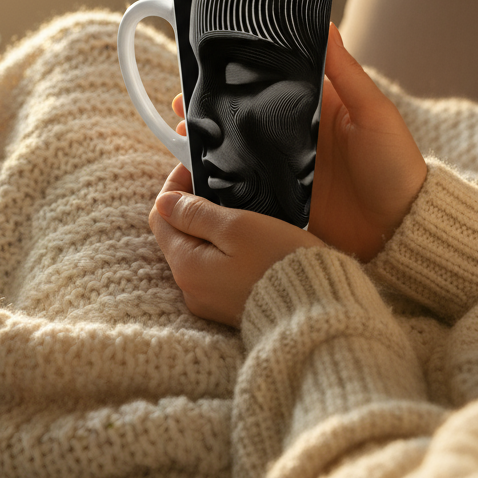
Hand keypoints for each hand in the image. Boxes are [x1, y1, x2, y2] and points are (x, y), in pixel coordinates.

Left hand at [149, 162, 325, 326]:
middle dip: (190, 205)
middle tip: (216, 181)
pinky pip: (214, 268)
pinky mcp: (229, 304)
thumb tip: (164, 201)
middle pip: (176, 234)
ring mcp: (209, 299)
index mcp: (185, 265)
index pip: (160, 216)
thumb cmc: (278, 262)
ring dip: (207, 227)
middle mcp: (190, 287)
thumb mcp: (236, 227)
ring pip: (196, 251)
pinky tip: (244, 237)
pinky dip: (222, 248)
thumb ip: (196, 213)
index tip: (195, 166)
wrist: (316, 310)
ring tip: (233, 205)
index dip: (174, 187)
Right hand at [169, 24, 425, 262]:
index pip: (273, 82)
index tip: (210, 62)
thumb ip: (346, 73)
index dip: (242, 72)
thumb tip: (325, 23)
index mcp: (318, 107)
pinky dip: (221, 179)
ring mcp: (286, 169)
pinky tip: (197, 173)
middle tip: (181, 100)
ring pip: (239, 148)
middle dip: (212, 106)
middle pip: (247, 114)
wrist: (402, 230)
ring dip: (210, 140)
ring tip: (181, 133)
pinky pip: (245, 186)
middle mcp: (297, 135)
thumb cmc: (396, 166)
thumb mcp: (374, 113)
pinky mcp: (281, 200)